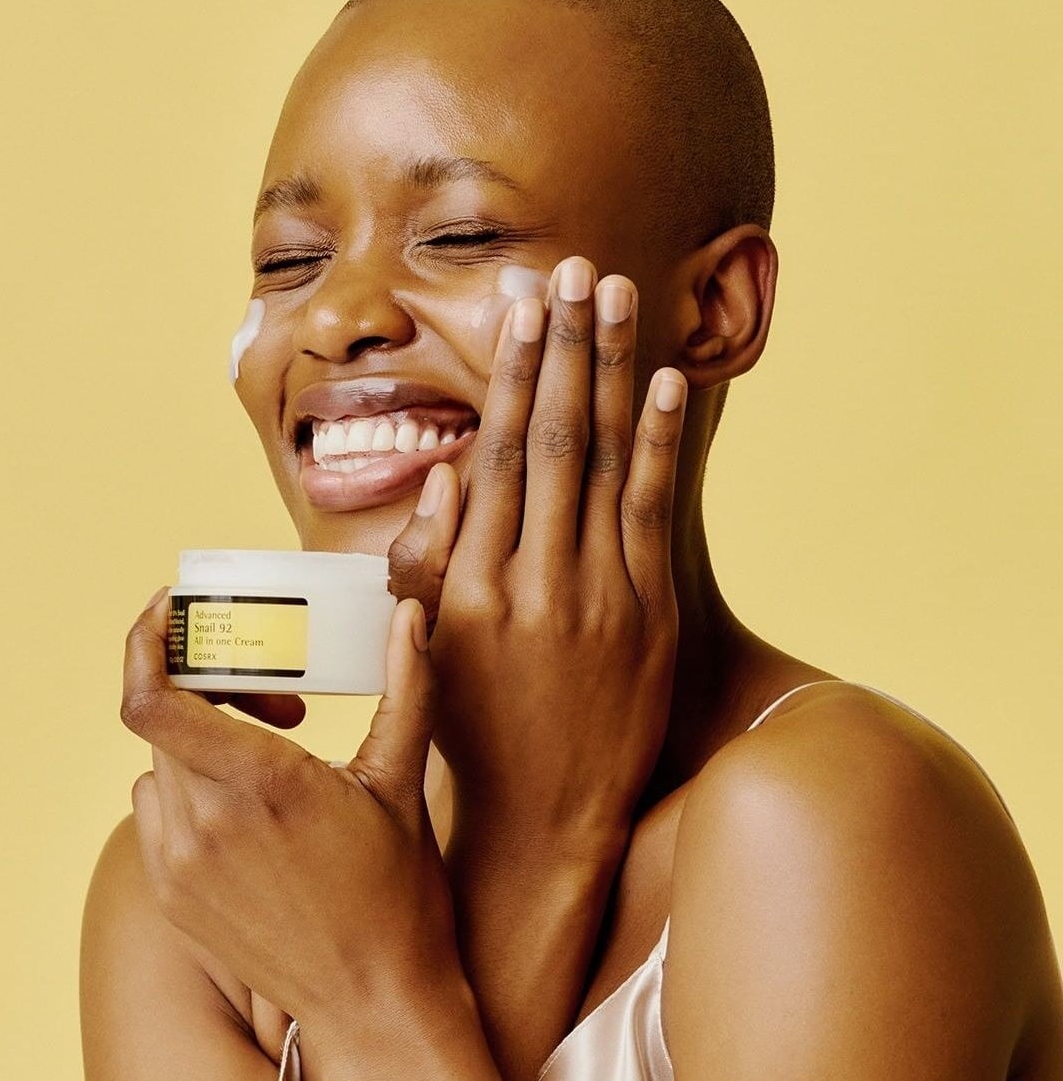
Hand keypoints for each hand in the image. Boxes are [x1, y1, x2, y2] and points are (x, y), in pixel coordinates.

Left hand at [121, 590, 457, 1036]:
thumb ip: (408, 685)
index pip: (152, 701)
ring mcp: (182, 868)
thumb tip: (409, 614)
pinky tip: (245, 802)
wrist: (375, 1000)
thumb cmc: (398, 891)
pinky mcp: (173, 898)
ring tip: (269, 748)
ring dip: (198, 738)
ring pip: (157, 764)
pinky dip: (185, 787)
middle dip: (206, 686)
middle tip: (271, 692)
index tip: (171, 611)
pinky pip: (152, 813)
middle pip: (162, 720)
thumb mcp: (404, 779)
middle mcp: (205, 827)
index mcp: (262, 786)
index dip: (145, 644)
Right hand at [391, 256, 685, 853]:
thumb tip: (447, 471)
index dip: (514, 372)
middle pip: (553, 440)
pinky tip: (666, 379)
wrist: (543, 819)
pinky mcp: (650, 617)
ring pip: (604, 461)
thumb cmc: (471, 728)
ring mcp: (599, 599)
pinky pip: (653, 514)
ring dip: (612, 370)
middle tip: (571, 270)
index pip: (496, 455)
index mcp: (468, 588)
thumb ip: (425, 561)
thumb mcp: (426, 651)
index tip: (523, 306)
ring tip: (615, 296)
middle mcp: (532, 583)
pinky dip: (661, 443)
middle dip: (563, 346)